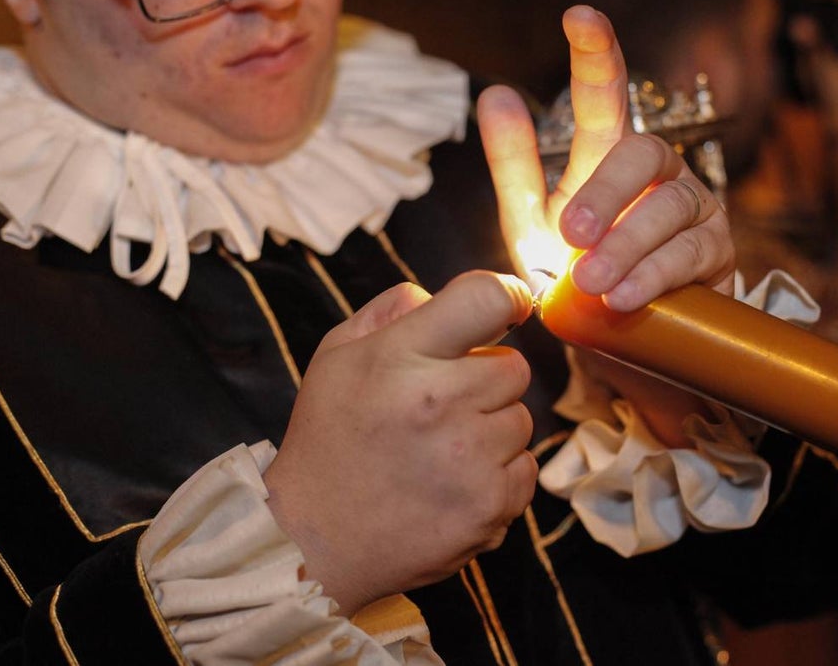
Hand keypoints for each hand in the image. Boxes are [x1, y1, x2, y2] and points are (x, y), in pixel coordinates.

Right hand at [263, 272, 536, 616]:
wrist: (313, 542)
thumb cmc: (329, 441)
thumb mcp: (337, 356)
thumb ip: (392, 310)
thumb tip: (441, 296)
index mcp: (400, 357)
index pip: (487, 298)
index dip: (508, 296)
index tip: (509, 308)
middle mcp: (440, 403)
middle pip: (515, 367)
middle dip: (486, 380)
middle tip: (442, 406)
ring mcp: (469, 459)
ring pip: (521, 421)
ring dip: (492, 431)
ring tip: (440, 452)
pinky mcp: (489, 507)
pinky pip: (525, 471)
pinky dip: (498, 477)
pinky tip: (453, 485)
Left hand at [479, 4, 734, 310]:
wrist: (621, 348)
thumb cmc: (577, 277)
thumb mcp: (533, 225)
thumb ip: (515, 166)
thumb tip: (493, 92)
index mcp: (609, 158)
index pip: (606, 96)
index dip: (596, 54)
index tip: (578, 15)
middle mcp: (659, 174)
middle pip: (642, 153)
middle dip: (606, 191)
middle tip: (572, 234)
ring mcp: (695, 210)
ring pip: (667, 209)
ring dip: (624, 246)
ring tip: (588, 282)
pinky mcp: (719, 255)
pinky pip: (689, 256)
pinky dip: (651, 276)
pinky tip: (621, 297)